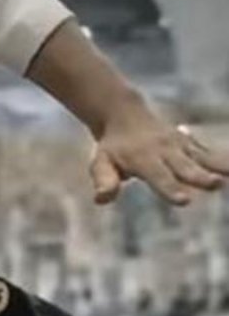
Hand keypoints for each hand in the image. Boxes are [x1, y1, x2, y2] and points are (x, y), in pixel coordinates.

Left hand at [90, 104, 227, 206]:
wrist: (125, 115)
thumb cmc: (111, 147)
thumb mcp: (100, 163)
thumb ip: (104, 180)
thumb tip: (101, 199)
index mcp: (143, 159)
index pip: (158, 177)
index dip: (170, 188)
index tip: (184, 200)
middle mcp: (165, 151)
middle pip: (184, 167)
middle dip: (200, 177)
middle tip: (216, 185)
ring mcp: (180, 145)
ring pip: (202, 157)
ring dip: (220, 165)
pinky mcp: (189, 143)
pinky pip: (209, 152)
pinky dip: (223, 158)